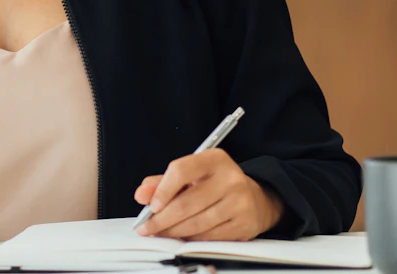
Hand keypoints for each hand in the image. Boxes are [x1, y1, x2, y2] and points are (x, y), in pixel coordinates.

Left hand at [133, 148, 283, 240]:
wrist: (254, 198)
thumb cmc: (216, 184)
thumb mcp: (192, 174)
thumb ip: (163, 182)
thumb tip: (142, 194)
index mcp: (214, 159)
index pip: (181, 170)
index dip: (162, 190)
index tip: (151, 206)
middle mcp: (230, 178)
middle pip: (186, 203)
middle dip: (162, 219)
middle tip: (147, 227)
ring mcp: (240, 202)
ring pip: (196, 223)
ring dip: (173, 232)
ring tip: (160, 233)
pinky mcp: (244, 224)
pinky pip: (209, 236)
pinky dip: (191, 238)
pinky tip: (181, 237)